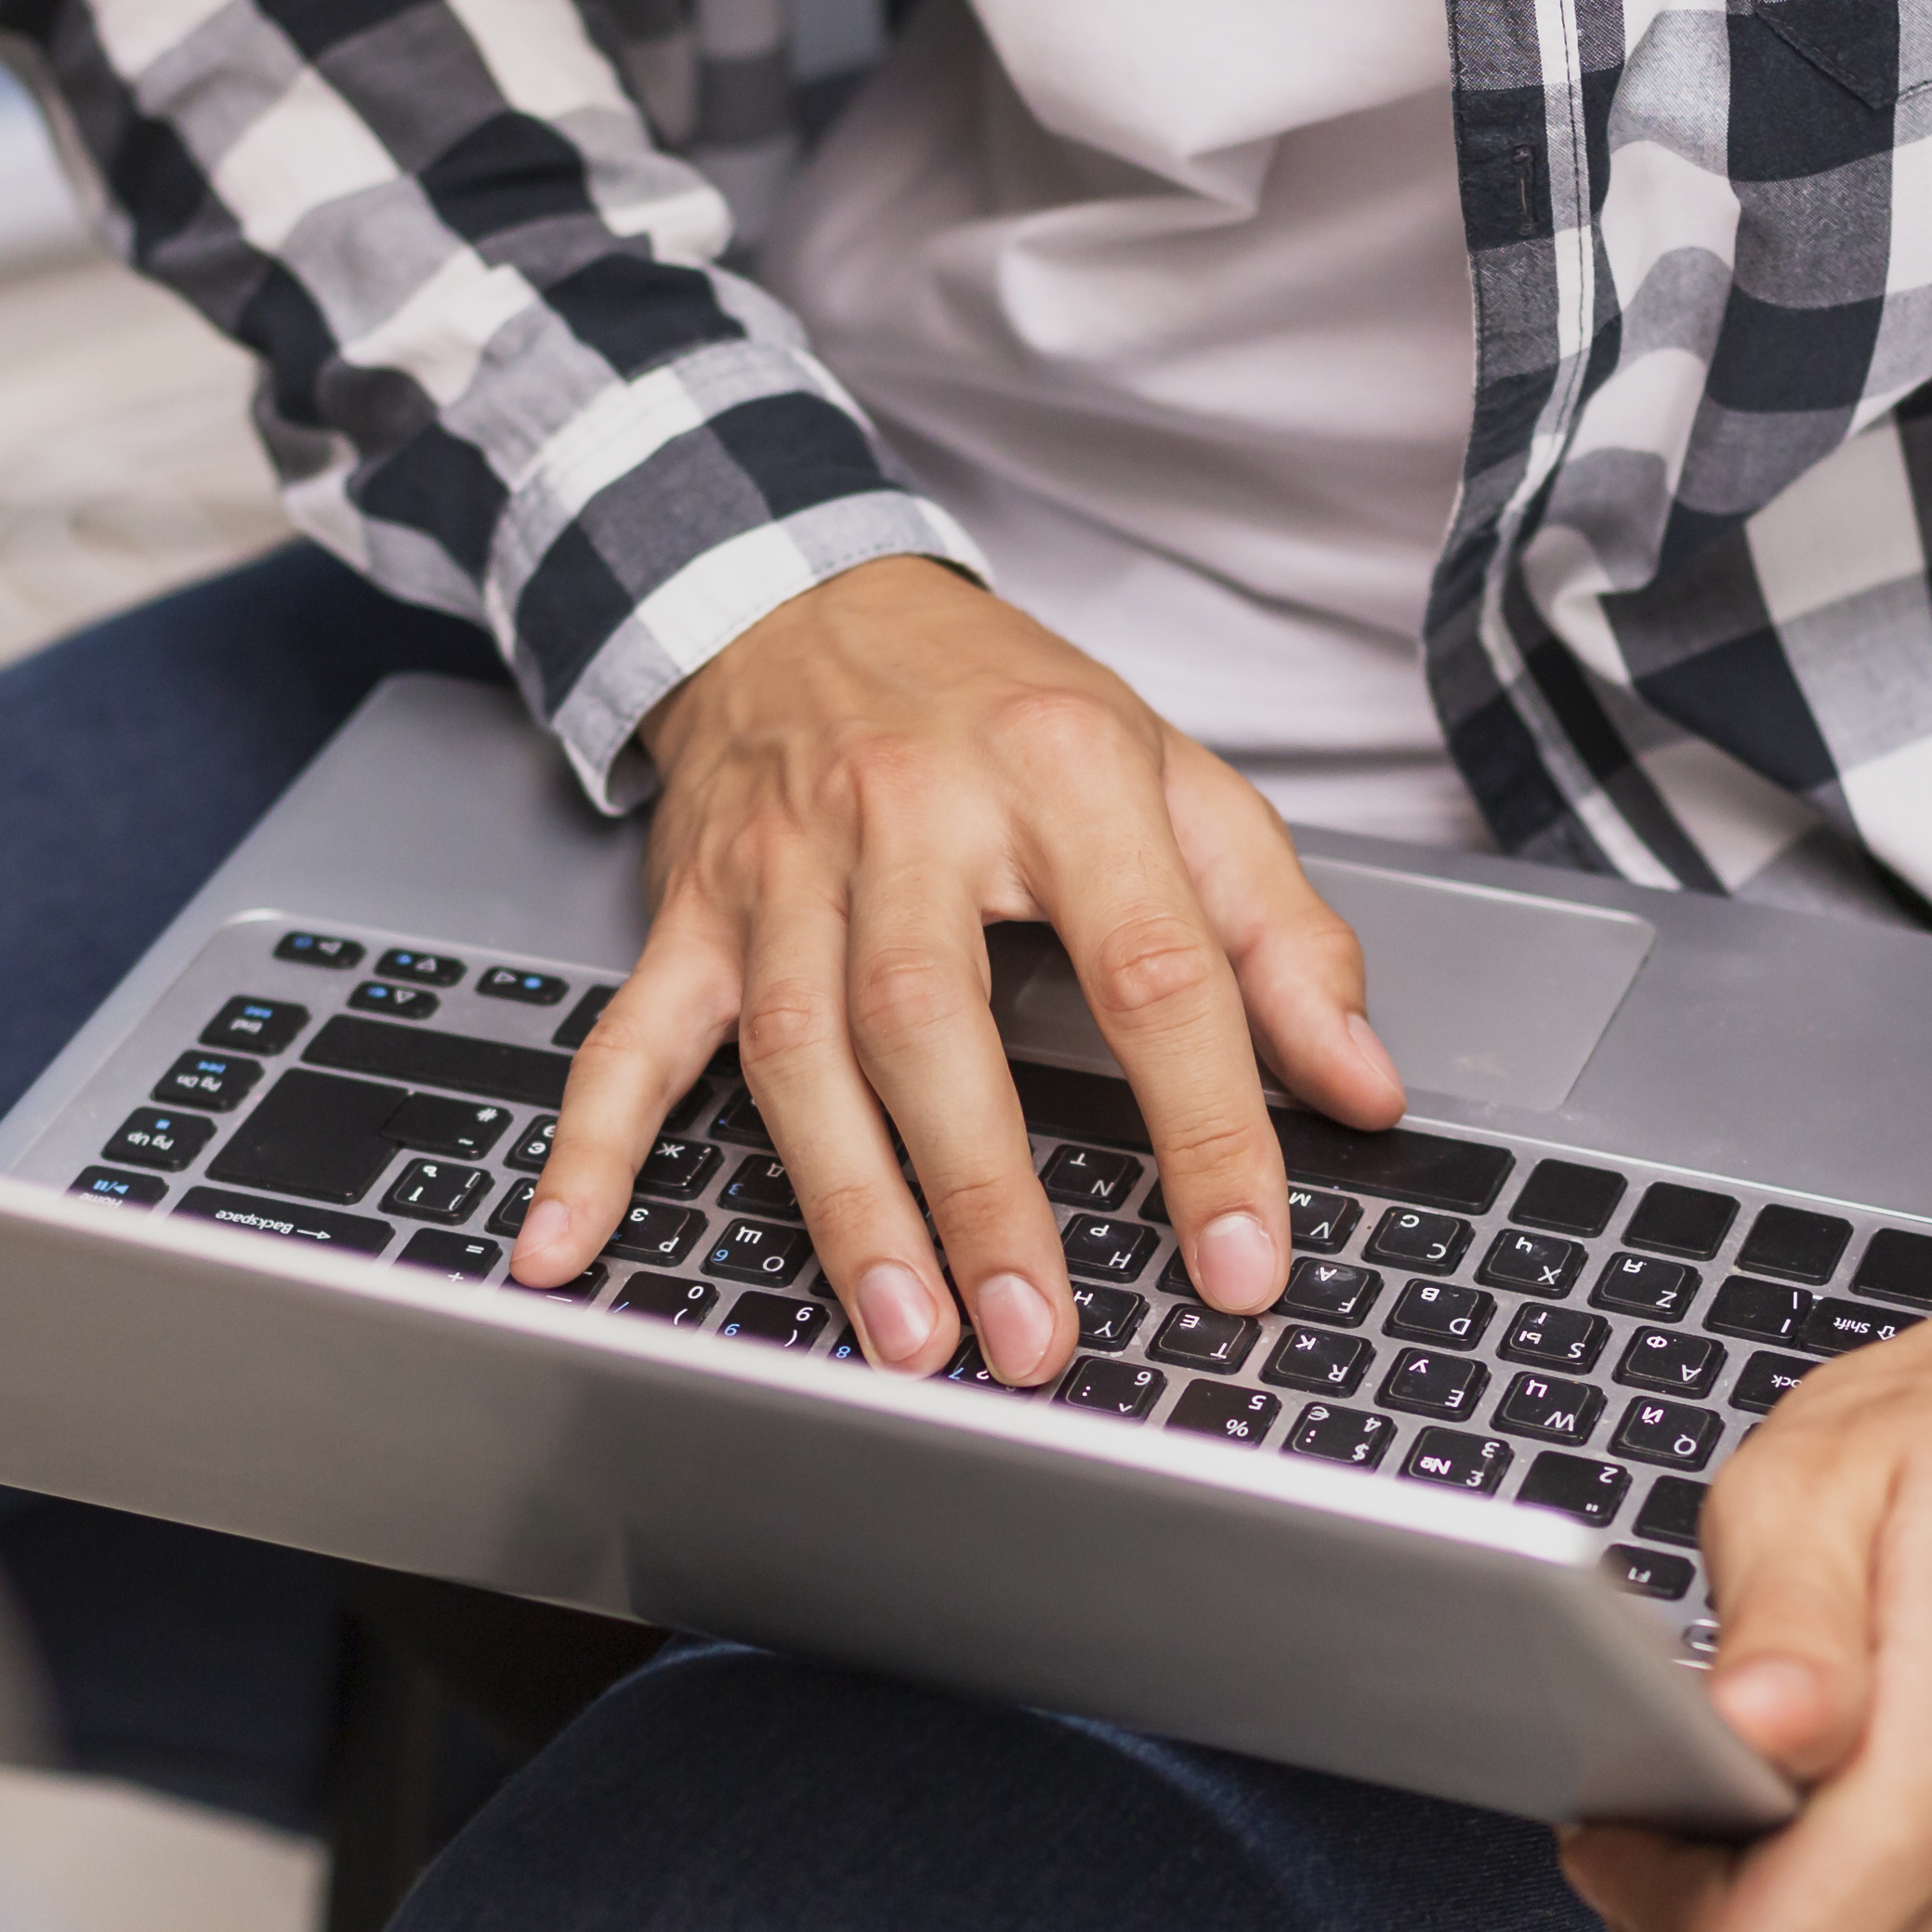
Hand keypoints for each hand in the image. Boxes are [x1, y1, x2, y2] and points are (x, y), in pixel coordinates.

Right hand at [510, 558, 1407, 1383]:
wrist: (800, 592)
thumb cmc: (1001, 706)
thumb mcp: (1176, 775)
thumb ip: (1280, 934)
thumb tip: (1364, 1083)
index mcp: (1060, 774)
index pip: (1152, 968)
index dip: (1208, 1125)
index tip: (1241, 1256)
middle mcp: (907, 817)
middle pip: (935, 1021)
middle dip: (985, 1194)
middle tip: (1036, 1339)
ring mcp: (781, 873)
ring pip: (799, 1051)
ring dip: (848, 1207)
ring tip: (906, 1337)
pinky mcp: (689, 915)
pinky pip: (628, 1037)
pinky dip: (595, 1150)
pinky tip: (567, 1246)